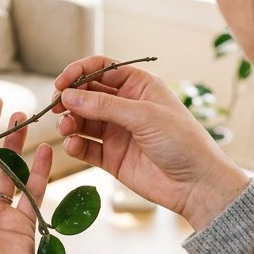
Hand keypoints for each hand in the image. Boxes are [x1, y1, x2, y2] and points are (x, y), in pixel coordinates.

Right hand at [53, 56, 248, 229]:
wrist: (196, 185)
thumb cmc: (183, 142)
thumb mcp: (144, 116)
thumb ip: (104, 105)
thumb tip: (69, 95)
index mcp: (138, 86)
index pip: (101, 69)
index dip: (78, 72)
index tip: (61, 83)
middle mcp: (125, 106)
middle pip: (86, 94)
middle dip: (69, 99)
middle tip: (56, 107)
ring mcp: (117, 131)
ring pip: (82, 120)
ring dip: (69, 122)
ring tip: (67, 129)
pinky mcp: (111, 156)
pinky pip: (85, 146)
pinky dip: (74, 145)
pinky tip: (73, 146)